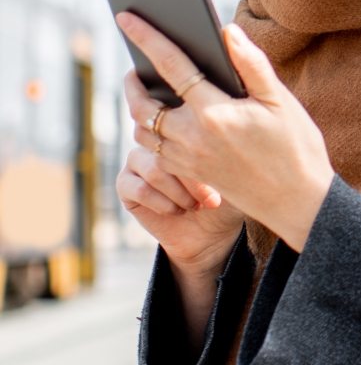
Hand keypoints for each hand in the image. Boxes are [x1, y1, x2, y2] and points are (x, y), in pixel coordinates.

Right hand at [116, 140, 243, 273]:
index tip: (222, 185)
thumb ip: (224, 153)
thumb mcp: (231, 176)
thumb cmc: (226, 198)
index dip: (206, 160)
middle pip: (170, 150)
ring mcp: (139, 161)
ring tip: (194, 206)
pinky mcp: (125, 184)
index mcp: (185, 131)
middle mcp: (159, 141)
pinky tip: (177, 211)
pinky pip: (137, 188)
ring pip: (154, 170)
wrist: (210, 232)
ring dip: (178, 193)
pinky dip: (161, 203)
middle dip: (193, 179)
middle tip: (211, 201)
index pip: (188, 133)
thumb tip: (226, 138)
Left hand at [119, 13, 333, 253]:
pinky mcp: (190, 173)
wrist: (298, 201)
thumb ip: (252, 64)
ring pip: (143, 130)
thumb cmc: (296, 146)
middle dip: (132, 81)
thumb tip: (226, 32)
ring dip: (136, 108)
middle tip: (134, 66)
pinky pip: (155, 151)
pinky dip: (149, 132)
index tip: (127, 18)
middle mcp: (193, 137)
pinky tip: (163, 122)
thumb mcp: (281, 101)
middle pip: (143, 104)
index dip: (148, 38)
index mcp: (216, 113)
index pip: (172, 66)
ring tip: (144, 91)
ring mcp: (188, 159)